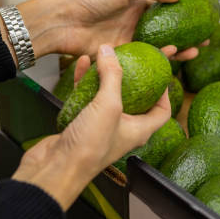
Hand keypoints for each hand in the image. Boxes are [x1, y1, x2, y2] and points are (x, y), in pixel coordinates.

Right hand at [13, 44, 170, 209]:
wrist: (56, 168)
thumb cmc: (89, 146)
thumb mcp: (109, 105)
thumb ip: (112, 76)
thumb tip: (110, 50)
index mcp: (139, 130)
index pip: (162, 111)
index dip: (164, 93)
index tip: (160, 74)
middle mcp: (123, 129)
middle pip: (134, 100)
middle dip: (130, 78)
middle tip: (130, 59)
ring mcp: (101, 127)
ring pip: (107, 96)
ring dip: (105, 76)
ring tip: (104, 56)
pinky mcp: (81, 123)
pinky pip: (87, 98)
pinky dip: (85, 82)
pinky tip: (82, 65)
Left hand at [15, 0, 204, 64]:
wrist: (64, 22)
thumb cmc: (91, 0)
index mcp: (136, 6)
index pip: (165, 13)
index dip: (183, 18)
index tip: (201, 22)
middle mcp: (134, 24)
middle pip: (166, 33)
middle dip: (187, 39)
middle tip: (205, 43)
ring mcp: (128, 41)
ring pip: (158, 49)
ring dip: (178, 51)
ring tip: (194, 52)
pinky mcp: (120, 57)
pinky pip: (143, 60)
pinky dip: (159, 58)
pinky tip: (173, 57)